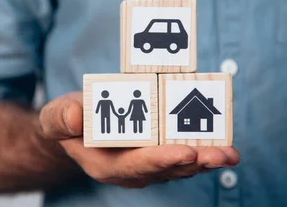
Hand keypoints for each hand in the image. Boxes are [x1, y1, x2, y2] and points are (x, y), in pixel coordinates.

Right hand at [39, 91, 239, 187]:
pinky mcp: (159, 154)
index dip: (162, 160)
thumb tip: (75, 115)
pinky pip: (183, 155)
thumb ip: (62, 118)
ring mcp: (147, 165)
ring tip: (230, 153)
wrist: (77, 128)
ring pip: (180, 166)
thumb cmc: (68, 122)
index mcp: (106, 165)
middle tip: (222, 155)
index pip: (137, 166)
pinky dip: (203, 150)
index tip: (186, 153)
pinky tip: (224, 144)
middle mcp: (131, 171)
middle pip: (166, 170)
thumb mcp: (56, 117)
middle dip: (196, 162)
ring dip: (206, 160)